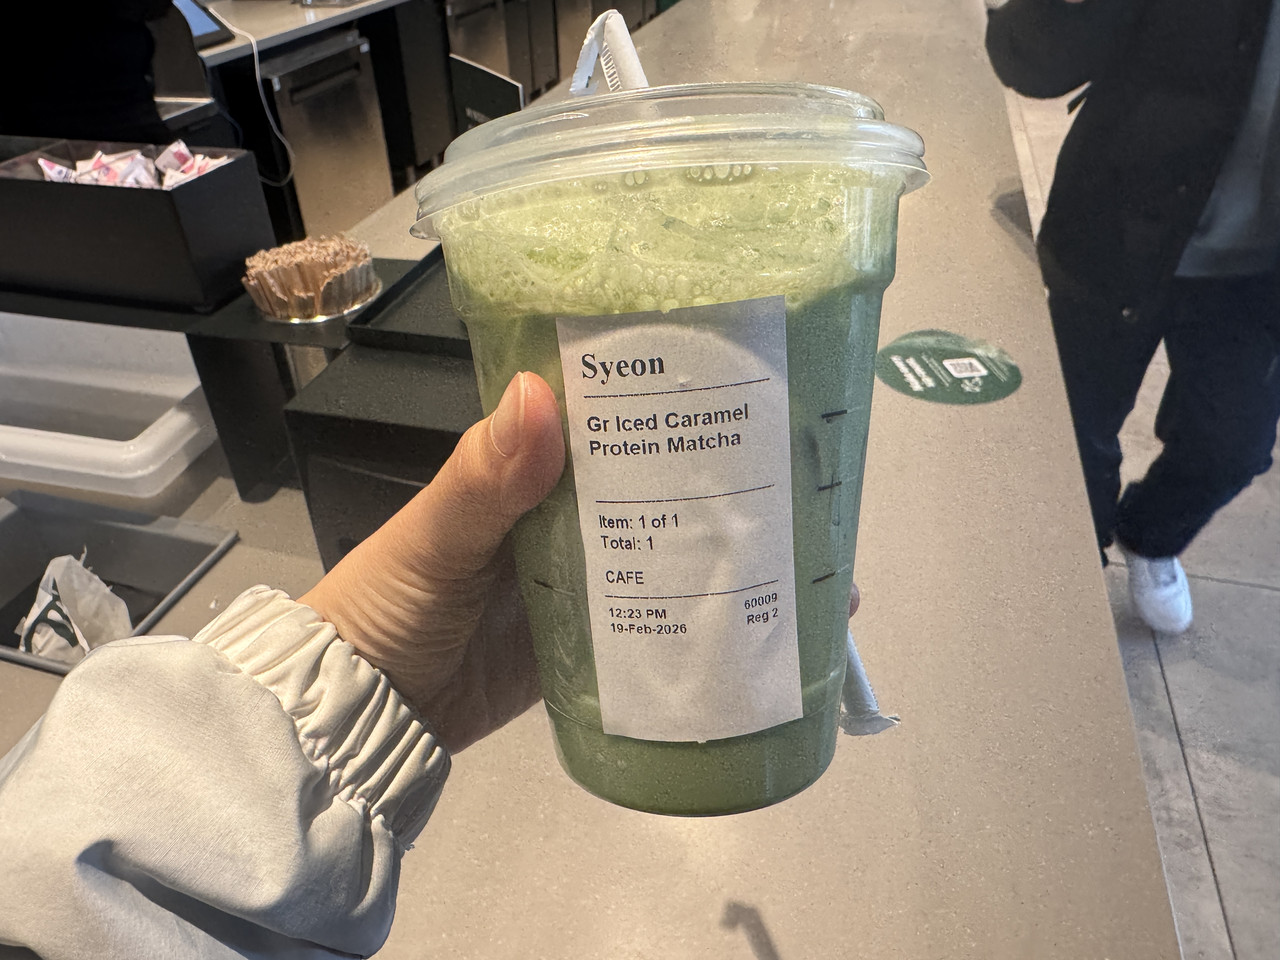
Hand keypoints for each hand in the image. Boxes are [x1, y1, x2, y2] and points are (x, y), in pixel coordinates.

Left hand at [300, 370, 862, 751]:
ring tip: (818, 556)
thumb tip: (542, 393)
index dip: (670, 396)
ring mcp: (587, 581)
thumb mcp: (433, 536)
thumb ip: (484, 477)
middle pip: (659, 486)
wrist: (365, 717)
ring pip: (671, 553)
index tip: (747, 377)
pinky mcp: (596, 644)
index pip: (608, 417)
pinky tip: (772, 627)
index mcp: (529, 469)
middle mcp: (567, 515)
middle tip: (810, 472)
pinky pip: (659, 626)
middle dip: (729, 478)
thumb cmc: (389, 606)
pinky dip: (710, 624)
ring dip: (735, 553)